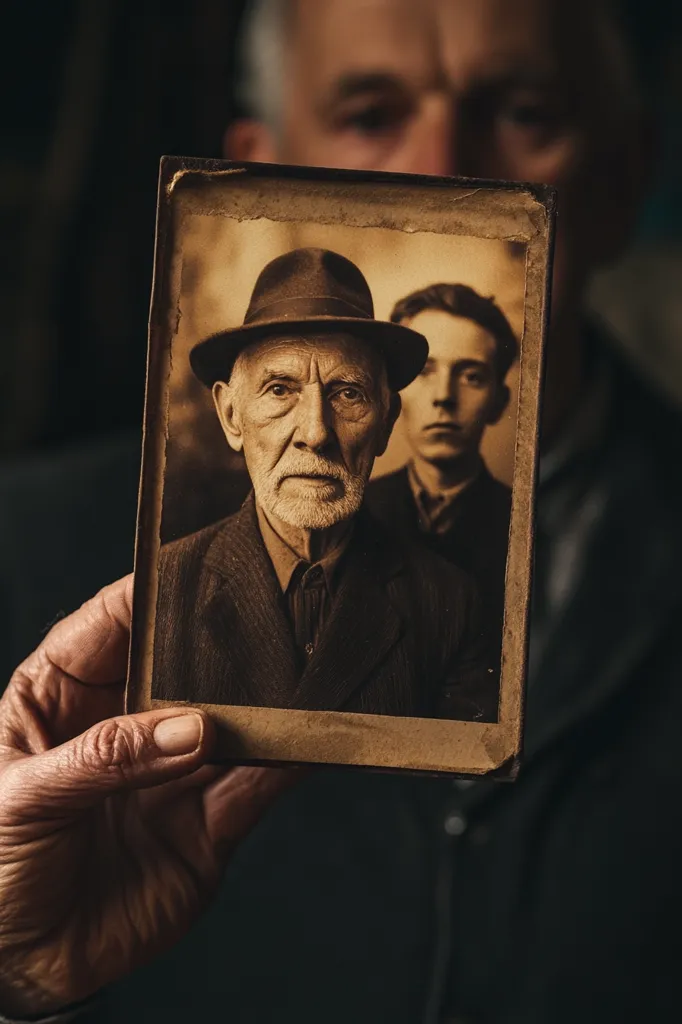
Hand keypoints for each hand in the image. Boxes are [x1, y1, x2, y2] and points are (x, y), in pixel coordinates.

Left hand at [0, 576, 293, 1017]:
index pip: (113, 622)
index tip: (202, 561)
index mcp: (63, 696)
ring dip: (264, 705)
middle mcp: (125, 725)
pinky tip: (306, 741)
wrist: (19, 973)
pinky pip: (251, 788)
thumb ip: (104, 758)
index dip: (154, 591)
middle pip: (183, 667)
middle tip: (270, 616)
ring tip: (299, 676)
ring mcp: (169, 774)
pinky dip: (282, 765)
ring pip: (229, 724)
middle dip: (223, 643)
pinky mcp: (205, 828)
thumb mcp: (22, 799)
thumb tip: (191, 728)